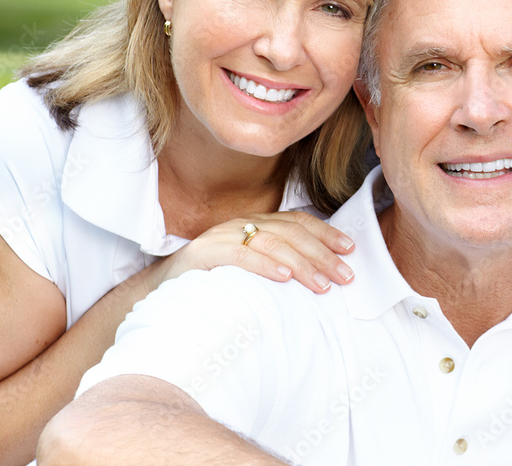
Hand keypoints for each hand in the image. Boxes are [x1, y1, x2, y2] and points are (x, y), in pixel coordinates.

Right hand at [148, 212, 354, 293]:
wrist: (160, 290)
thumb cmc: (212, 282)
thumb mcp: (251, 269)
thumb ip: (278, 265)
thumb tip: (320, 279)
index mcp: (257, 224)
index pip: (299, 222)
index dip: (326, 234)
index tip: (351, 250)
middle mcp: (243, 224)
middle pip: (291, 233)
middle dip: (322, 254)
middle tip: (345, 276)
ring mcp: (223, 236)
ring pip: (271, 242)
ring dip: (301, 263)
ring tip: (322, 284)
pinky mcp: (205, 253)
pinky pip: (240, 254)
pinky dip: (264, 264)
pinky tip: (283, 277)